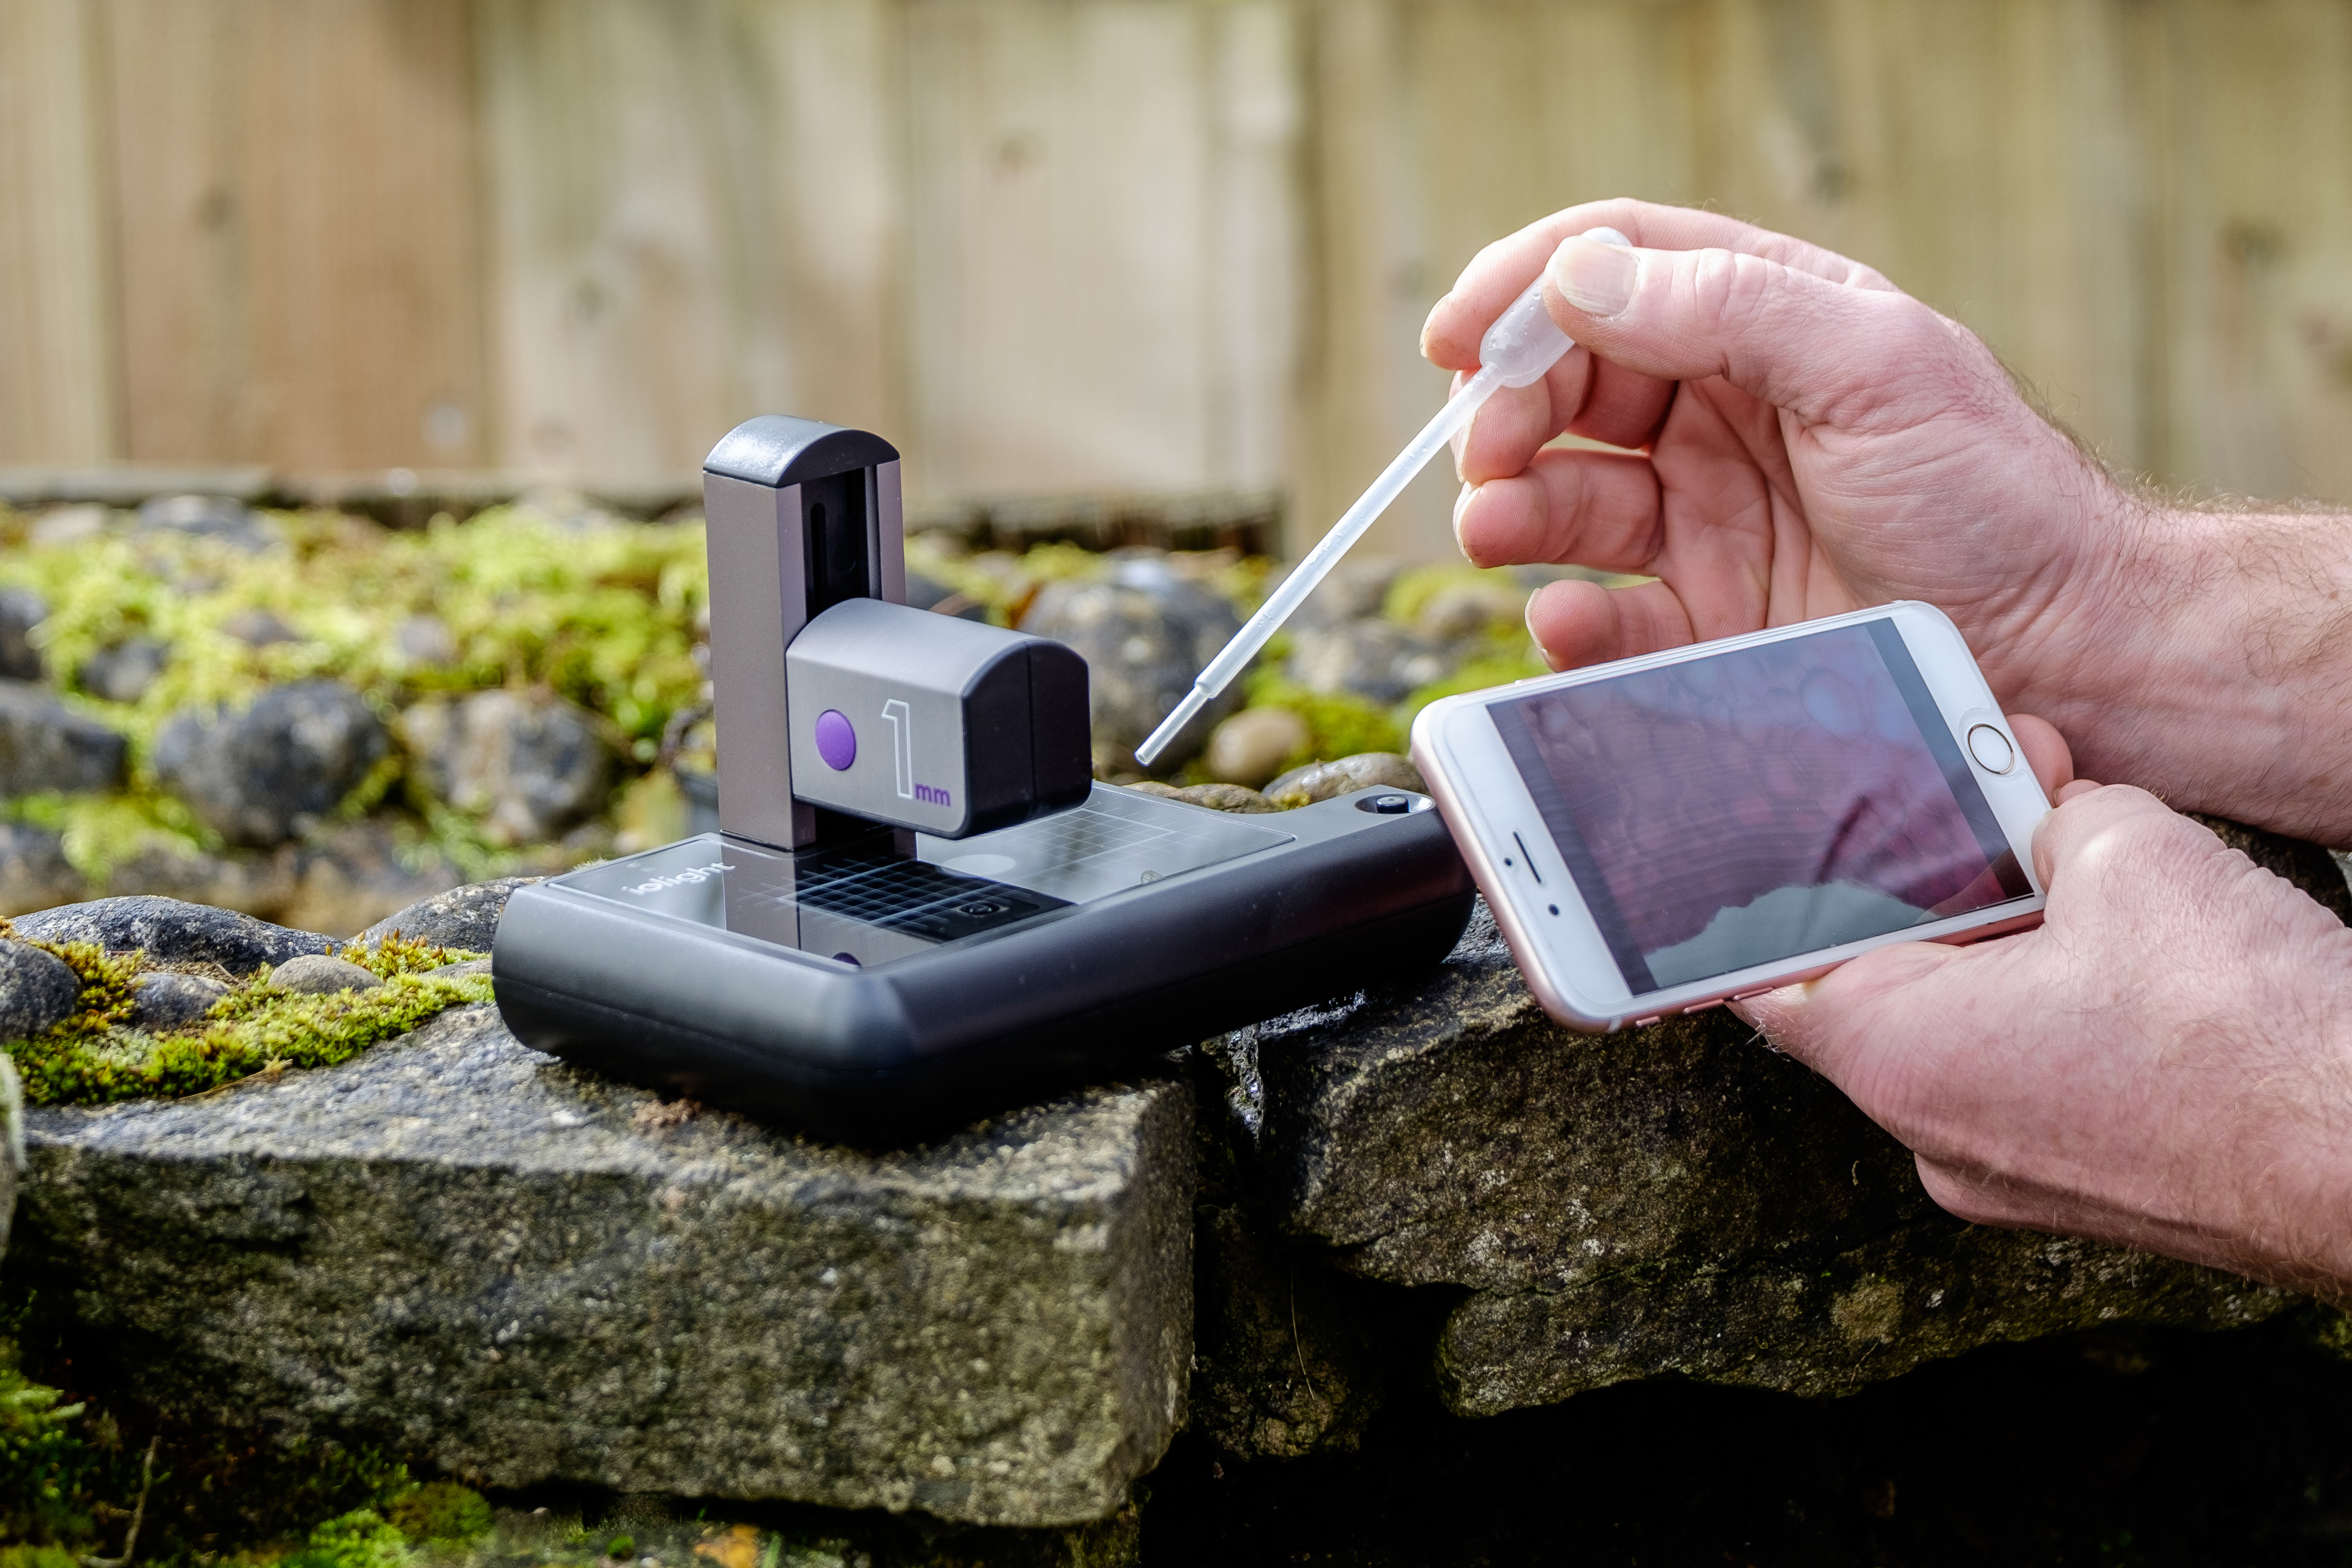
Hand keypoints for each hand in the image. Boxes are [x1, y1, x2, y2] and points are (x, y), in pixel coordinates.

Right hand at [1422, 199, 2351, 843]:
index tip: (1452, 335)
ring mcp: (1706, 515)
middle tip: (1481, 455)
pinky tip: (1563, 620)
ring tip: (1492, 528)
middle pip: (1564, 385)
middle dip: (1503, 411)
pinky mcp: (1705, 616)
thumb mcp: (1873, 365)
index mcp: (1763, 322)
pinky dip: (1562, 620)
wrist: (2066, 649)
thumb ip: (1728, 307)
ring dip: (1509, 507)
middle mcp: (1721, 411)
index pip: (1611, 271)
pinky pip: (1601, 613)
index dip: (1520, 289)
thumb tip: (1580, 276)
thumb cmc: (1994, 493)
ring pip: (1563, 496)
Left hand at [1738, 772, 2351, 1297]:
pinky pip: (2030, 1076)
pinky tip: (2119, 950)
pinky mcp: (2084, 1183)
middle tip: (1978, 814)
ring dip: (2002, 946)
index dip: (1772, 900)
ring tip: (2068, 867)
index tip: (1782, 845)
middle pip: (1874, 988)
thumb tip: (2044, 801)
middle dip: (1924, 893)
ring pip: (1962, 1030)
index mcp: (1898, 1058)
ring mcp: (2009, 1173)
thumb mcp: (2129, 854)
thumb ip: (2048, 814)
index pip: (1767, 976)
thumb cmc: (2250, 1029)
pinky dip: (2051, 1008)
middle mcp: (1933, 1134)